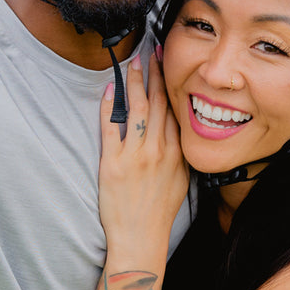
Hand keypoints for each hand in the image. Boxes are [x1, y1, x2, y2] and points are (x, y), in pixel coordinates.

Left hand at [96, 55, 188, 267]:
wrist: (140, 239)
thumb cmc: (159, 212)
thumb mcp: (181, 181)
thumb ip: (179, 154)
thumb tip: (178, 132)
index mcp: (176, 154)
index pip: (176, 110)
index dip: (173, 85)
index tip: (172, 65)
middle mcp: (158, 151)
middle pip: (158, 103)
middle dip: (157, 74)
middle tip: (154, 51)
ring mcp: (135, 157)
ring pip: (136, 109)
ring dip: (136, 83)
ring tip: (134, 62)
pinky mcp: (113, 165)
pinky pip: (110, 129)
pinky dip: (108, 107)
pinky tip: (108, 90)